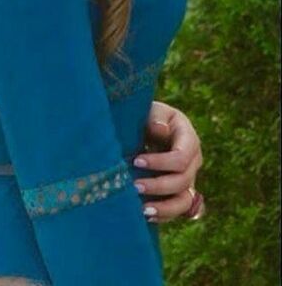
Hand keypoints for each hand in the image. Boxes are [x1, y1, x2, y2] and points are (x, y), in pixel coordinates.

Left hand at [133, 100, 203, 223]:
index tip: (136, 161)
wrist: (145, 125)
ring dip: (165, 208)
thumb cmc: (148, 115)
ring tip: (143, 210)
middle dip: (158, 186)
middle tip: (134, 186)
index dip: (160, 163)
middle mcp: (193, 161)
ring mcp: (188, 179)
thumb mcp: (152, 110)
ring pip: (185, 202)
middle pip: (183, 181)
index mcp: (188, 139)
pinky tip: (145, 215)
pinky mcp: (179, 192)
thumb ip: (156, 117)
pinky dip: (164, 215)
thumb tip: (161, 129)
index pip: (181, 158)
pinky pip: (177, 211)